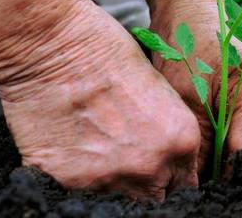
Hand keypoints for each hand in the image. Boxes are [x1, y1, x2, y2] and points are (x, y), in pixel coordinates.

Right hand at [0, 0, 200, 200]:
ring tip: (96, 143)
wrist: (55, 45)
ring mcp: (109, 178)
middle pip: (155, 195)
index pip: (185, 183)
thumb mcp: (161, 89)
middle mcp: (150, 166)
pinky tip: (72, 143)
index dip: (171, 174)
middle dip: (146, 181)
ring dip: (111, 178)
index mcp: (181, 141)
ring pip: (118, 197)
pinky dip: (76, 174)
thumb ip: (169, 131)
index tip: (161, 168)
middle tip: (127, 156)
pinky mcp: (68, 181)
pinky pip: (78, 191)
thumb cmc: (110, 51)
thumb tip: (167, 155)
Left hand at [149, 0, 241, 173]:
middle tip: (200, 182)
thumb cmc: (187, 45)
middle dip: (233, 173)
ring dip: (236, 161)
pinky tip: (216, 147)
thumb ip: (199, 145)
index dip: (228, 179)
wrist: (193, 12)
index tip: (202, 190)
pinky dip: (239, 147)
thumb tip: (199, 187)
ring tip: (206, 164)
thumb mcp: (185, 97)